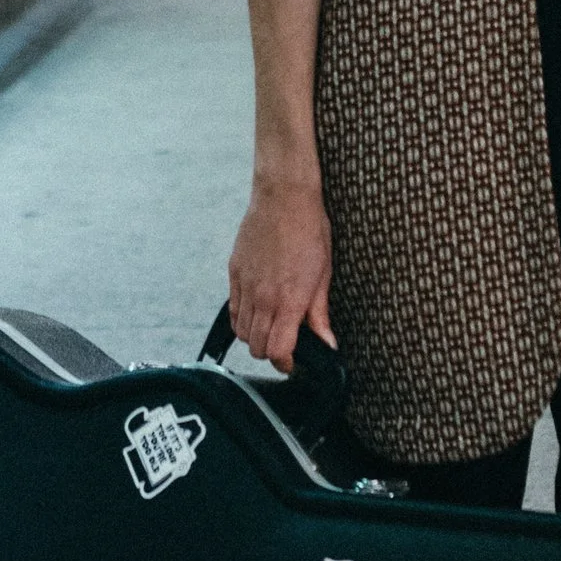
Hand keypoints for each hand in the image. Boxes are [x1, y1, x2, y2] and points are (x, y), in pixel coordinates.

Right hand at [227, 173, 335, 373]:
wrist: (284, 197)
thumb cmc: (310, 230)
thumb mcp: (324, 273)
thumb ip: (320, 314)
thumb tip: (328, 344)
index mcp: (289, 299)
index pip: (278, 350)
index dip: (286, 363)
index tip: (294, 362)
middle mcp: (263, 297)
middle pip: (257, 347)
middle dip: (271, 354)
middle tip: (286, 347)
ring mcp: (245, 285)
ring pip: (241, 332)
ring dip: (256, 338)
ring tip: (272, 329)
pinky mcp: (235, 273)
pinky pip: (233, 310)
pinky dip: (243, 319)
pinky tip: (257, 312)